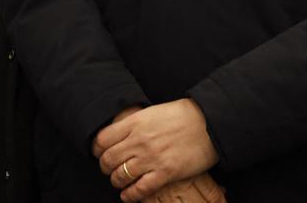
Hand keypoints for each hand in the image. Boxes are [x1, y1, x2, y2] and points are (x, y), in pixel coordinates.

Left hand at [94, 99, 218, 202]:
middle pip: (108, 159)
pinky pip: (139, 189)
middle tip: (109, 169)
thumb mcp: (152, 112)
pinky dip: (130, 195)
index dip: (97, 149)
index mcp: (135, 122)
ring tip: (119, 181)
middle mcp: (139, 141)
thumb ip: (134, 124)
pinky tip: (128, 195)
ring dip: (116, 181)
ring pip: (120, 175)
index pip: (102, 139)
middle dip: (105, 167)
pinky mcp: (165, 173)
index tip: (99, 153)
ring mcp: (151, 158)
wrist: (209, 123)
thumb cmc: (182, 115)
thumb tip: (119, 134)